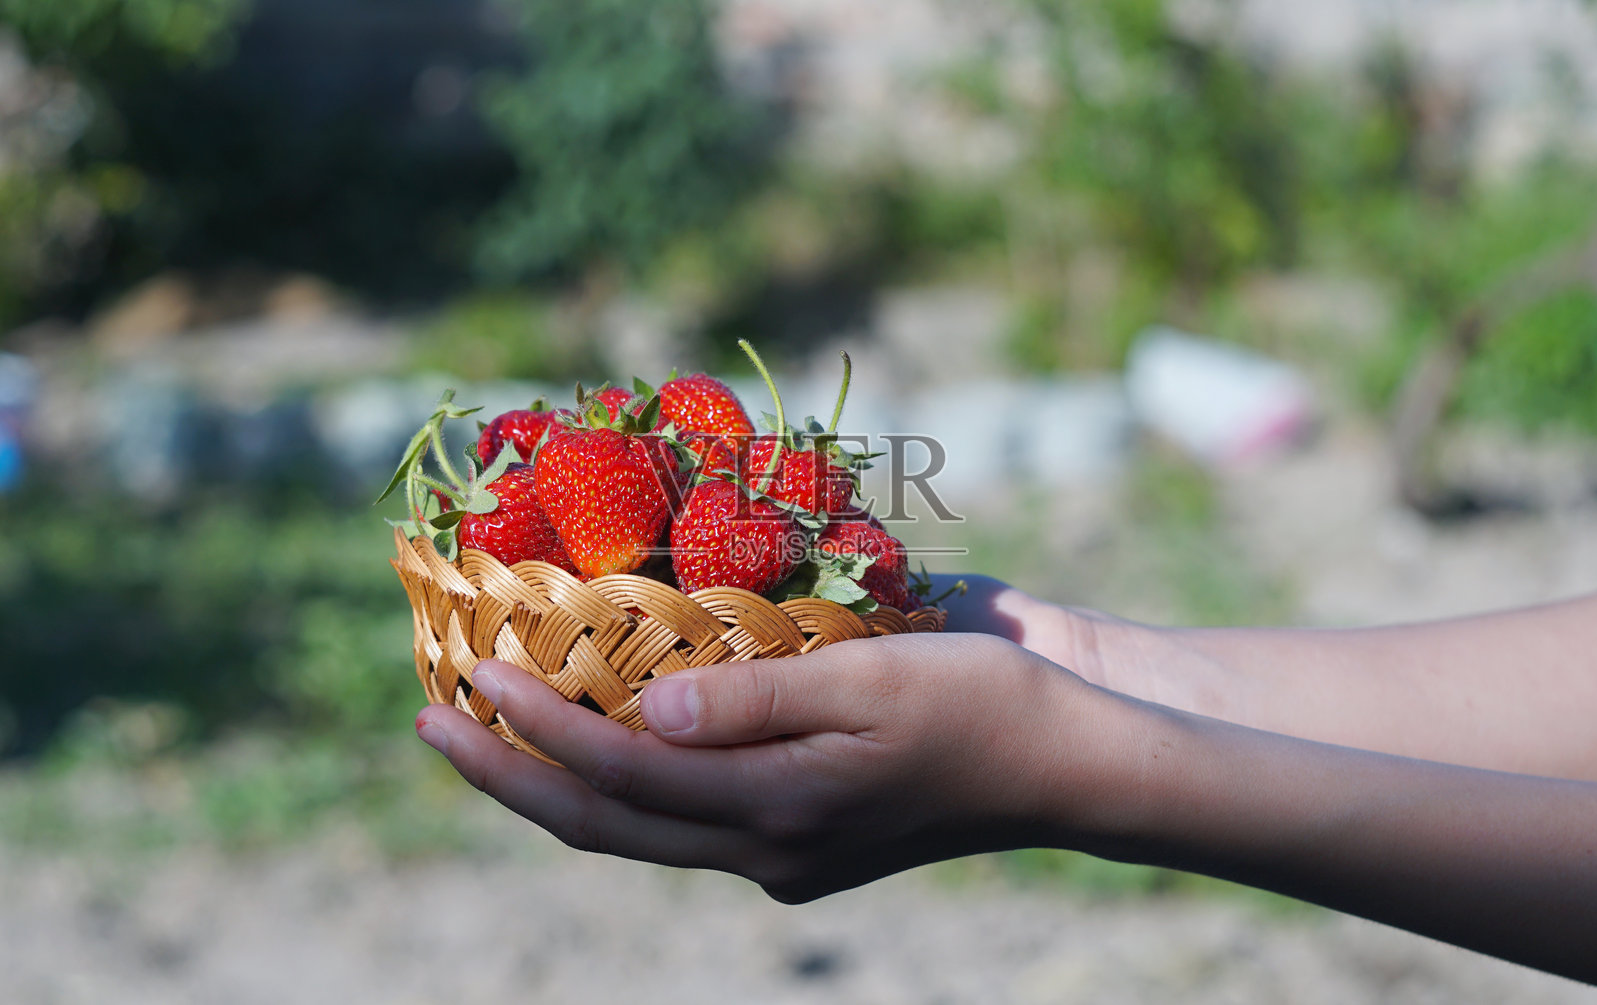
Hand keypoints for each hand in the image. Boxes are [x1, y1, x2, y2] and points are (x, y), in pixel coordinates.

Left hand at [415, 632, 1122, 902]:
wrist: (1065, 763)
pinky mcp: (802, 837)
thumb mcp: (872, 682)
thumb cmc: (982, 702)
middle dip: (509, 777)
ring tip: (488, 731)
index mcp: (780, 811)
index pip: (623, 778)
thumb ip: (753, 702)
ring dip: (555, 784)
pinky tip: (602, 738)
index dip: (535, 730)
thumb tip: (642, 721)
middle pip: (607, 825)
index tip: (467, 677)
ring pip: (639, 830)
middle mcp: (766, 848)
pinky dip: (625, 783)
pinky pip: (684, 817)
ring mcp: (783, 852)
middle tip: (428, 722)